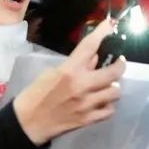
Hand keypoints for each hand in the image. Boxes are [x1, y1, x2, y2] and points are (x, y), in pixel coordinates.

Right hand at [12, 19, 125, 144]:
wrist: (28, 122)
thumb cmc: (35, 94)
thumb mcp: (50, 73)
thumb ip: (73, 66)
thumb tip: (93, 59)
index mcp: (68, 71)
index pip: (90, 47)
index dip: (103, 32)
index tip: (111, 25)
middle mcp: (81, 86)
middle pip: (113, 72)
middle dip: (120, 65)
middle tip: (119, 63)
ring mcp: (87, 104)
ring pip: (115, 92)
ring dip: (113, 87)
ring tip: (107, 86)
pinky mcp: (88, 119)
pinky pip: (110, 110)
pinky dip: (108, 105)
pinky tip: (101, 102)